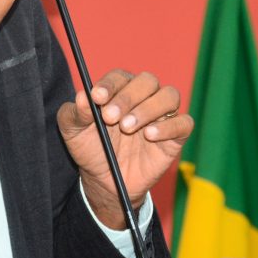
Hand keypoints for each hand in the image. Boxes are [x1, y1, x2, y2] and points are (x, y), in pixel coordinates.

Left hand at [57, 69, 192, 228]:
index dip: (109, 84)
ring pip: (169, 96)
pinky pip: (184, 123)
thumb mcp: (73, 131)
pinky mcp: (175, 136)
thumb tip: (82, 96)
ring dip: (148, 108)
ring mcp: (161, 115)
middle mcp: (143, 97)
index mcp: (119, 89)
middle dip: (128, 97)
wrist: (104, 181)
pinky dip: (169, 126)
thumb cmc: (90, 147)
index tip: (96, 97)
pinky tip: (150, 135)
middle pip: (147, 81)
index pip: (119, 76)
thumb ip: (75, 113)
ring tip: (127, 127)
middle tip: (110, 117)